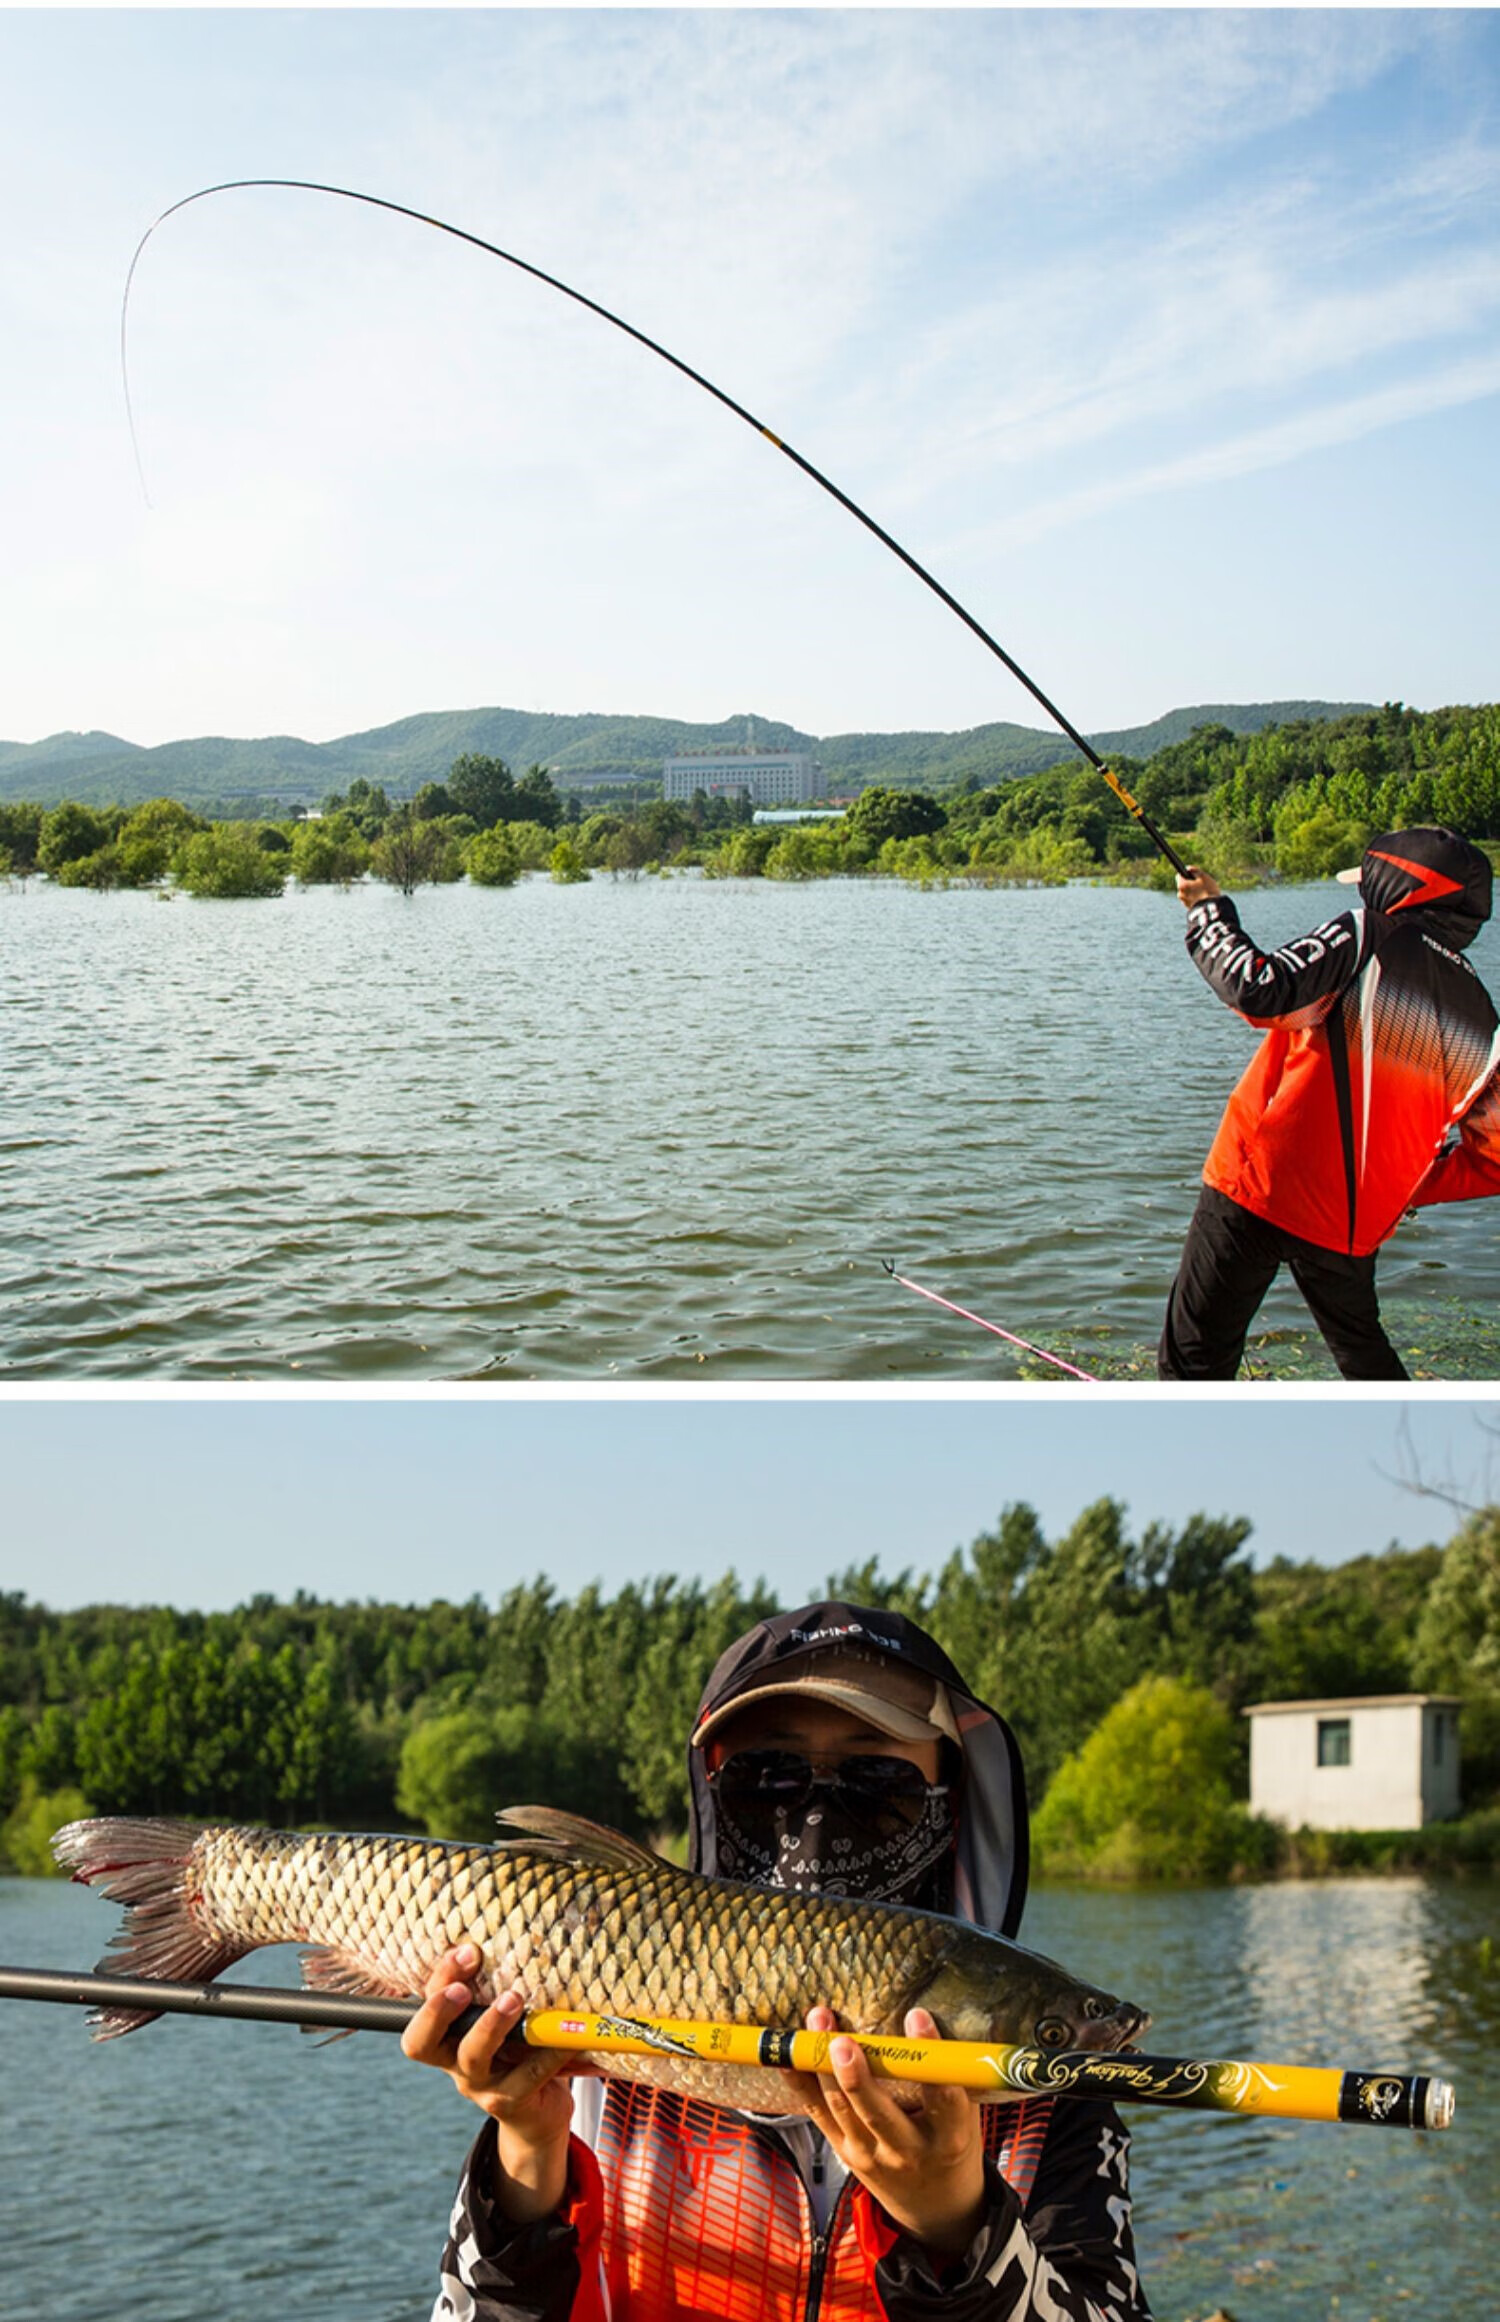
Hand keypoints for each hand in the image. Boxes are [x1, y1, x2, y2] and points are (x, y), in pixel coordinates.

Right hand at [401, 1946, 577, 2220]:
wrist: (537, 2113)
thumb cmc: (517, 2051)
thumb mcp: (502, 2021)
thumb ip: (498, 1990)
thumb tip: (521, 1938)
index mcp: (446, 2038)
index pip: (422, 2008)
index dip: (438, 1980)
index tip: (468, 1950)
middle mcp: (454, 2062)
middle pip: (423, 2043)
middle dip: (438, 2011)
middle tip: (462, 1989)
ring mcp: (480, 2086)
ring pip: (472, 2058)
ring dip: (490, 2025)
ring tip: (513, 2000)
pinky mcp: (510, 2102)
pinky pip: (527, 2076)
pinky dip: (547, 2053)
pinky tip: (563, 2036)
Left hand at [789, 2006, 987, 2258]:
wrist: (935, 2208)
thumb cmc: (953, 2147)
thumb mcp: (965, 2118)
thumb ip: (947, 2078)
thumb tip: (927, 2013)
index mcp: (948, 2139)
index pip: (942, 2097)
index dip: (929, 2056)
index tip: (917, 2016)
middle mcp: (906, 2151)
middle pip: (877, 2113)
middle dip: (856, 2076)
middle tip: (843, 2040)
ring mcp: (870, 2156)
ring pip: (841, 2110)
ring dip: (822, 2068)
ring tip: (815, 2025)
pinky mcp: (845, 2154)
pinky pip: (818, 2115)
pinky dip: (800, 2084)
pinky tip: (786, 2057)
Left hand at [1176, 866, 1221, 908]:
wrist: (1211, 909)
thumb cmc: (1208, 890)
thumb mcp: (1203, 877)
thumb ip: (1195, 870)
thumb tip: (1188, 868)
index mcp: (1182, 885)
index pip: (1179, 875)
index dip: (1186, 874)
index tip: (1194, 876)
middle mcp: (1180, 894)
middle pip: (1183, 884)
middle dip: (1190, 883)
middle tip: (1201, 884)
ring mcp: (1184, 902)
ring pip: (1187, 892)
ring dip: (1192, 891)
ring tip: (1203, 892)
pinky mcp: (1188, 908)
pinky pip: (1190, 899)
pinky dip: (1194, 898)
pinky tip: (1203, 898)